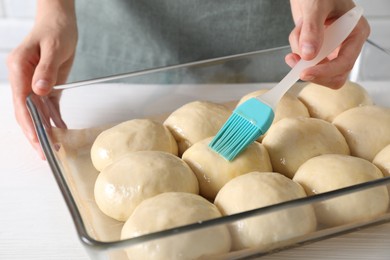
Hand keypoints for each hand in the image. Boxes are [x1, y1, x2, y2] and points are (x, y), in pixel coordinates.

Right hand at [7, 0, 76, 158]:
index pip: (21, 101)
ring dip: (44, 129)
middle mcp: (23, 78)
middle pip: (26, 111)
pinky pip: (49, 105)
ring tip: (53, 147)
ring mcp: (34, 82)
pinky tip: (60, 129)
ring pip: (36, 111)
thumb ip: (46, 69)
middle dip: (35, 133)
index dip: (28, 122)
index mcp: (20, 68)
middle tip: (44, 152)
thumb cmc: (55, 29)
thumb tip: (39, 90)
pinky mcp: (46, 84)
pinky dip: (54, 117)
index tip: (36, 139)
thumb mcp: (54, 48)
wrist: (60, 21)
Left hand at [286, 0, 369, 88]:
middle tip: (295, 61)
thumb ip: (312, 29)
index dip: (325, 72)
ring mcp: (331, 48)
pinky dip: (296, 53)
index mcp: (356, 33)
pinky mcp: (318, 49)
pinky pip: (305, 61)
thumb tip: (309, 55)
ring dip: (300, 56)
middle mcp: (346, 44)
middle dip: (312, 70)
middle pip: (333, 74)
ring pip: (316, 69)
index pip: (344, 63)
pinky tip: (296, 35)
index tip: (305, 73)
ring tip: (298, 32)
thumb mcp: (316, 6)